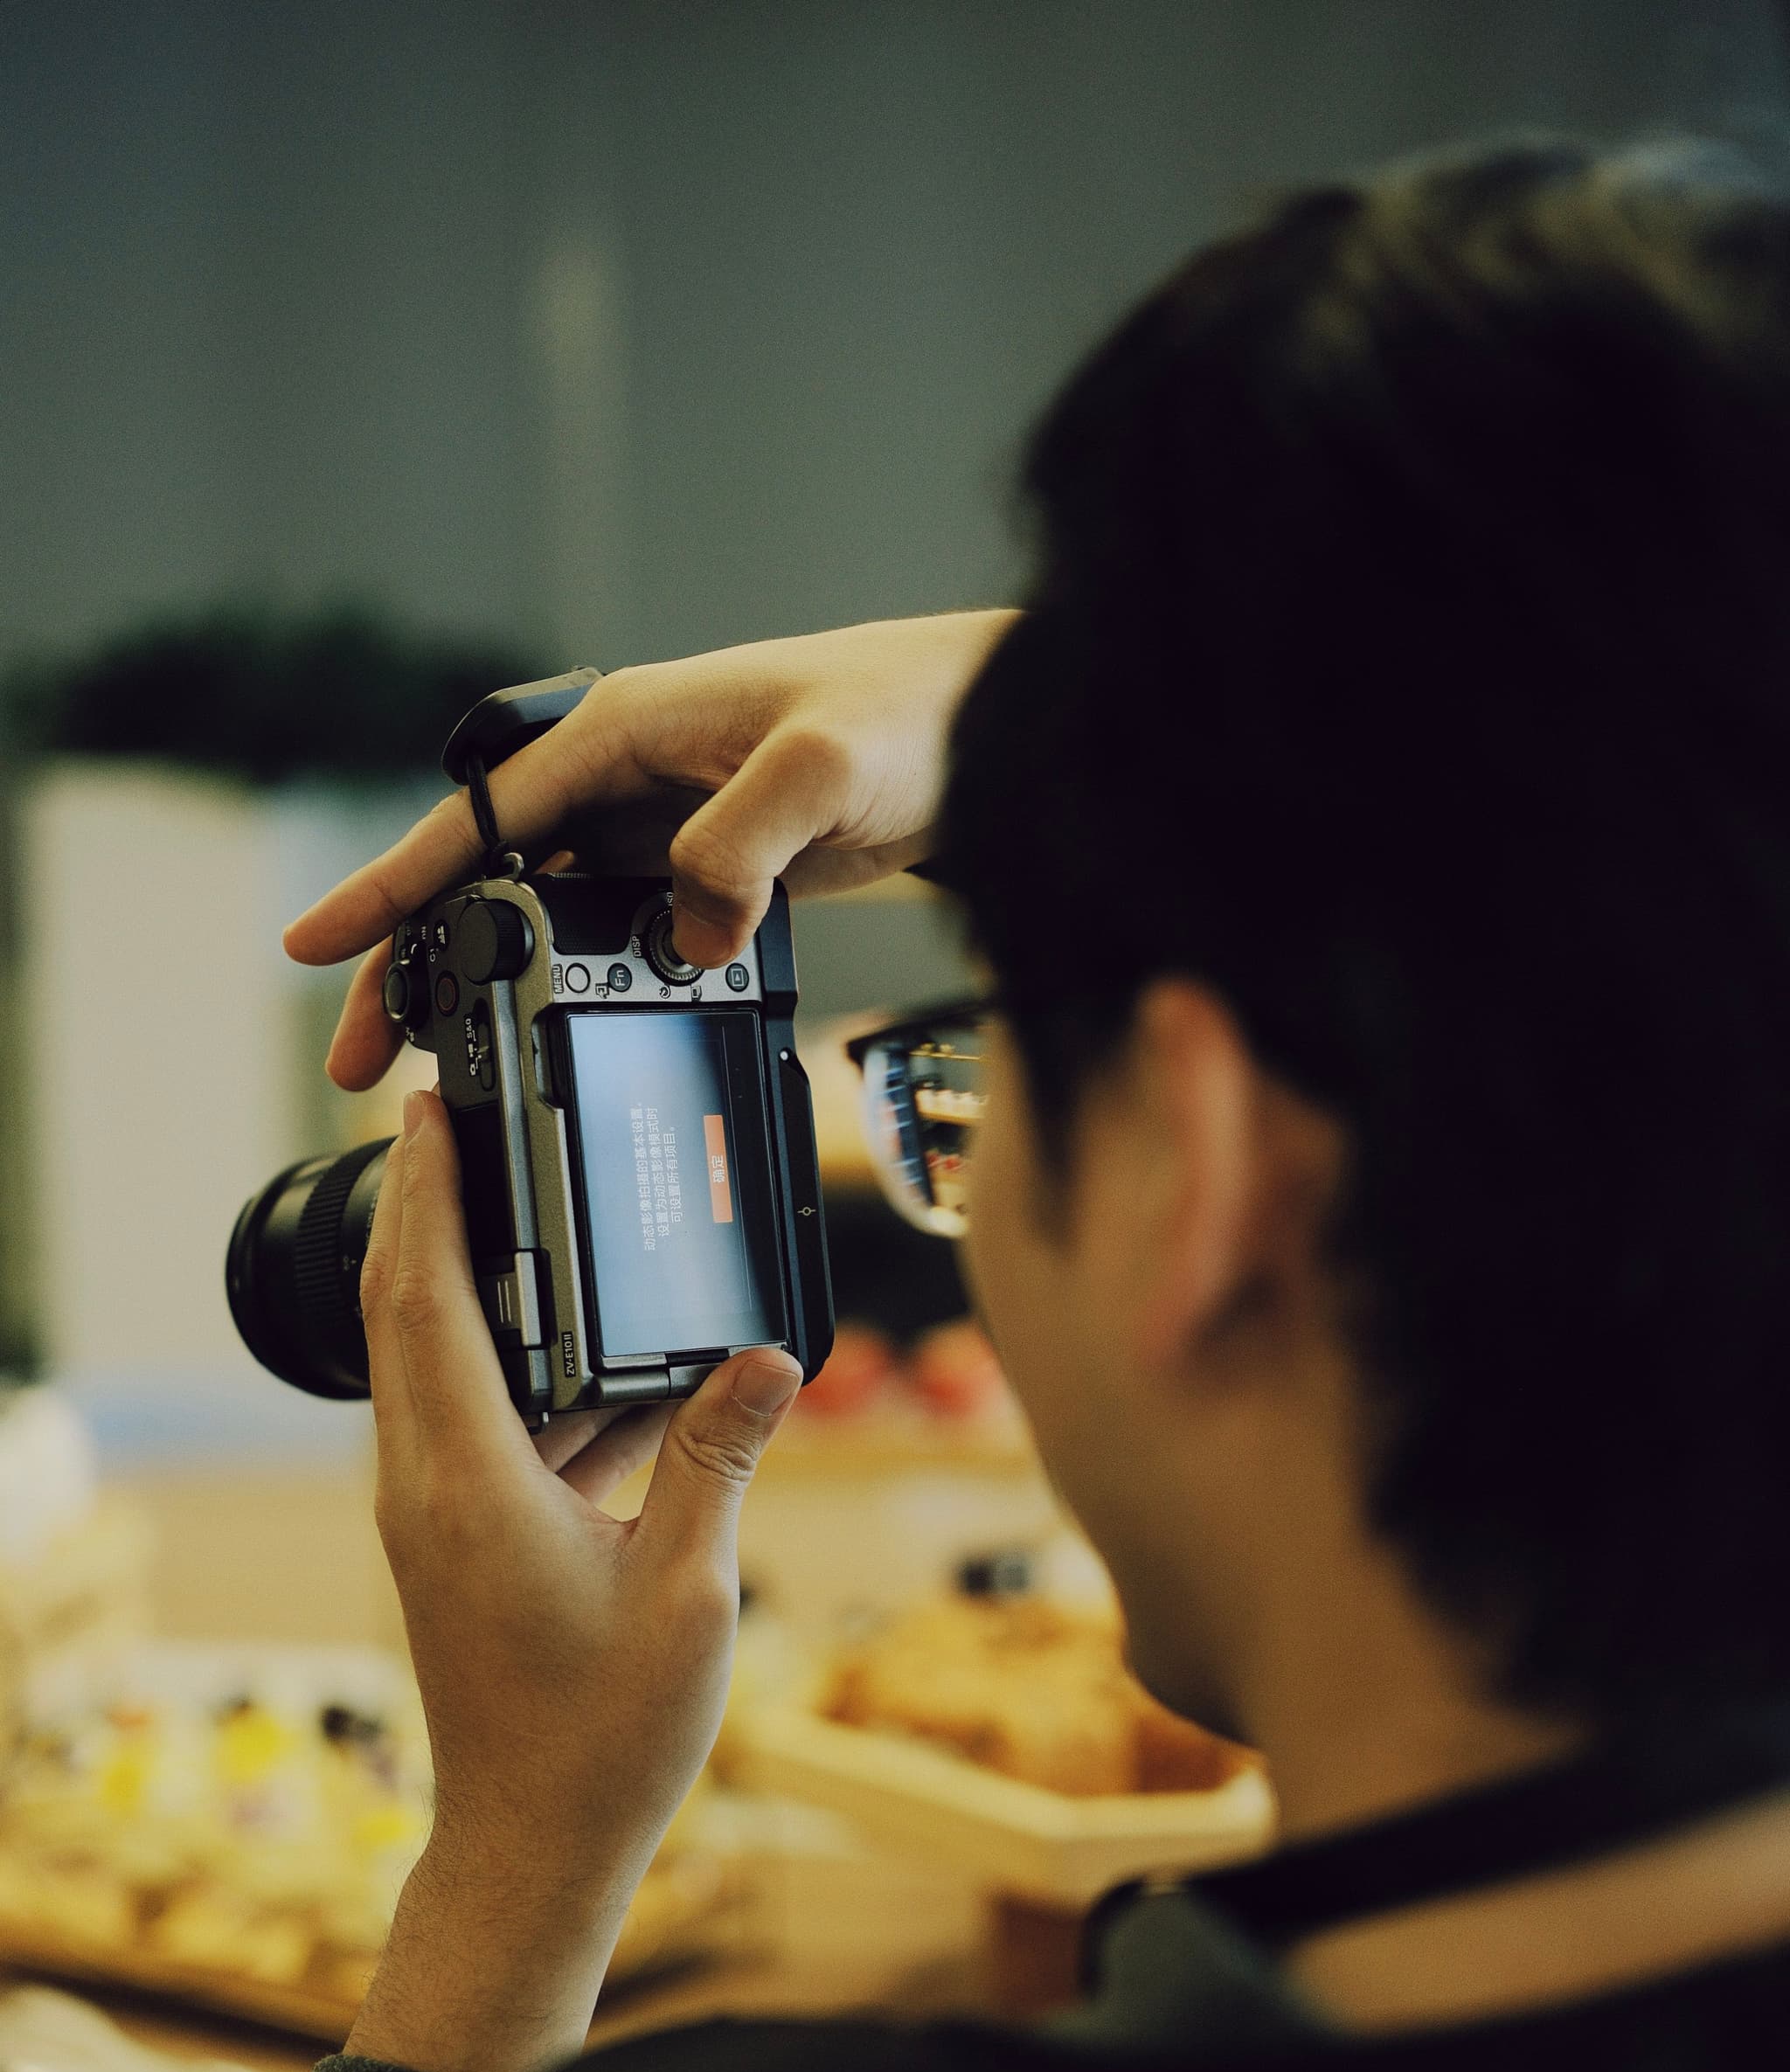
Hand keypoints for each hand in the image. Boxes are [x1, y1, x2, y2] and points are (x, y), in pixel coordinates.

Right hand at [283, 609, 1016, 1088]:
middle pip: (486, 878)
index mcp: (626, 732)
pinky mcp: (705, 866)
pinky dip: (575, 983)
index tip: (315, 943)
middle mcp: (628, 773)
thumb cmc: (915, 716)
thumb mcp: (824, 768)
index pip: (478, 819)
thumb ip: (742, 842)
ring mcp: (662, 823)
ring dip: (486, 983)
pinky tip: (557, 1037)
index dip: (392, 886)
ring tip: (435, 1063)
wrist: (994, 729)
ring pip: (541, 913)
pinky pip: (614, 933)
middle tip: (360, 1052)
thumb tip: (688, 933)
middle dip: (416, 961)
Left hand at [344, 1089, 800, 2071]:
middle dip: (436, 1209)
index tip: (431, 1107)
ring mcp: (436, 1512)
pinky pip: (479, 1424)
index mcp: (469, 1479)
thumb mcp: (689, 1586)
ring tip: (551, 1222)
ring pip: (442, 1366)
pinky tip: (611, 1367)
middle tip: (470, 1123)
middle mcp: (428, 1482)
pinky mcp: (459, 1540)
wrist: (530, 1847)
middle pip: (411, 1312)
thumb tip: (769, 1356)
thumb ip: (720, 1455)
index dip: (427, 1192)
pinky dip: (529, 1376)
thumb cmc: (600, 1736)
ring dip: (485, 1290)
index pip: (424, 1298)